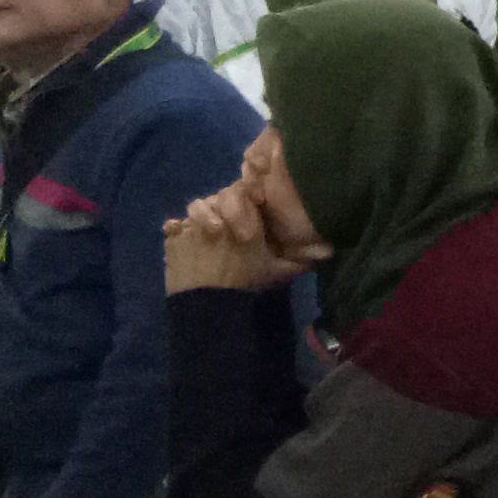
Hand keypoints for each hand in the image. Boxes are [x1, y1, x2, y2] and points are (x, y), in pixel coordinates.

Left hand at [167, 182, 325, 292]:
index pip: (242, 190)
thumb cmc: (247, 285)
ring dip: (203, 217)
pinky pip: (175, 225)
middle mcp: (217, 215)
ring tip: (209, 235)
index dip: (244, 199)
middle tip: (228, 229)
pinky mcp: (172, 238)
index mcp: (244, 218)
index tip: (249, 213)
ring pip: (197, 208)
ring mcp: (191, 225)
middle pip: (218, 197)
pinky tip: (189, 244)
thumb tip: (326, 249)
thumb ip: (299, 256)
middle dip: (223, 208)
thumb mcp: (279, 270)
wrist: (209, 307)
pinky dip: (181, 231)